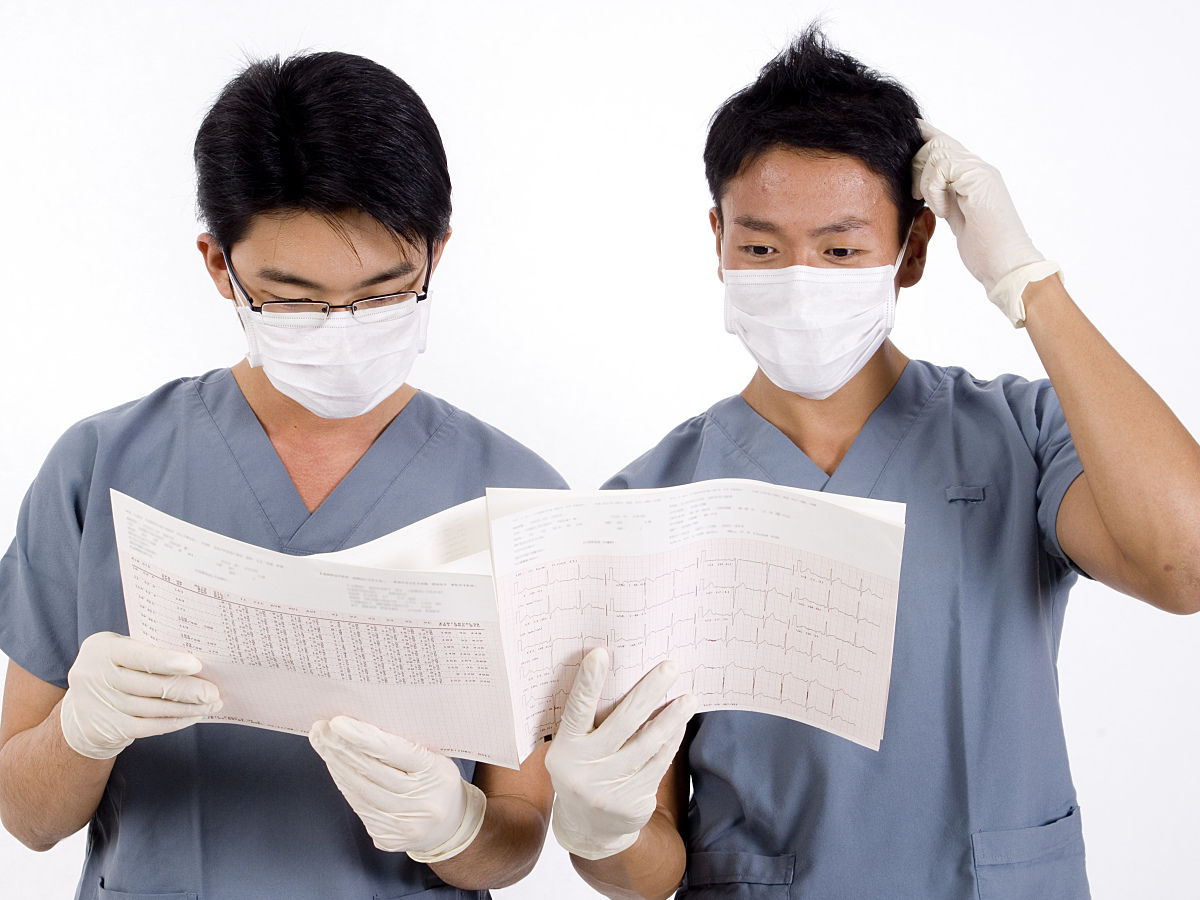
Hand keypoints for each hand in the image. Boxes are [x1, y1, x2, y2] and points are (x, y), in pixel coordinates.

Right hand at [59, 631, 221, 759]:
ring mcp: (99, 704)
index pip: (138, 655)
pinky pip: (148, 727)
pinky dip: (174, 721)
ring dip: (187, 707)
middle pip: (150, 685)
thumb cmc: (116, 670)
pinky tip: (193, 716)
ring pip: (152, 708)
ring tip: (211, 704)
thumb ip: (150, 651)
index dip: (168, 661)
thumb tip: (198, 662)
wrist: (81, 709)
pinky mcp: (107, 729)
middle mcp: (95, 675)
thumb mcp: (122, 652)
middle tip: (213, 691)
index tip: (196, 665)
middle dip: (187, 689)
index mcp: (102, 648)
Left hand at [308, 716, 485, 861]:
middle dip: (340, 747)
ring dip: (336, 765)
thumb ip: (408, 743)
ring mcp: (403, 824)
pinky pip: (359, 807)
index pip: (393, 751)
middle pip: (370, 771)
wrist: (450, 826)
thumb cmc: (438, 782)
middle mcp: (420, 803)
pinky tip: (336, 769)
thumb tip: (365, 722)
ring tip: (323, 744)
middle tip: (321, 730)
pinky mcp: (387, 838)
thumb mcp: (436, 756)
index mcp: (435, 774)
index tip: (338, 722)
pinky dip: (344, 785)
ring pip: (359, 790)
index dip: (362, 736)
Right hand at [545, 648, 697, 860]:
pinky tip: (681, 723)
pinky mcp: (633, 801)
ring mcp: (609, 788)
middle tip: (670, 667)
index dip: (587, 683)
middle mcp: (584, 769)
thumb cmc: (582, 771)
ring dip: (672, 717)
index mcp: (565, 749)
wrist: (589, 829)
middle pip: (622, 722)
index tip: (600, 653)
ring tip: (689, 698)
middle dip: (649, 691)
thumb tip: (621, 679)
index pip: (576, 710)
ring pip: (648, 743)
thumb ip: (587, 724)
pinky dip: (672, 740)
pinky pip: (658, 763)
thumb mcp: (572, 750)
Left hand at [912, 119, 1060, 326]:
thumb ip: (945, 196)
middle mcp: (978, 168)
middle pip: (936, 142)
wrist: (1007, 265)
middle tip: (916, 194)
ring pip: (937, 151)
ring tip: (935, 207)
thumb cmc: (985, 249)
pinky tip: (944, 212)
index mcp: (973, 175)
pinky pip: (942, 168)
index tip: (903, 149)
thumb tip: (922, 186)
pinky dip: (934, 190)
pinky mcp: (979, 180)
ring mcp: (981, 172)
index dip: (922, 140)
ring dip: (925, 180)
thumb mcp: (957, 217)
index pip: (944, 145)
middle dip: (916, 164)